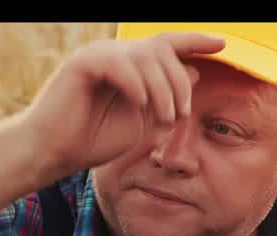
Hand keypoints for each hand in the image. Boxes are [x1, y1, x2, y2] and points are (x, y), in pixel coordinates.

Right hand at [17, 32, 227, 183]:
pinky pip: (121, 63)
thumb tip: (194, 70)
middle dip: (179, 82)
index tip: (222, 44)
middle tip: (181, 115)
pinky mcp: (82, 63)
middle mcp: (115, 54)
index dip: (195, 41)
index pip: (166, 45)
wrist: (54, 154)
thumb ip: (166, 97)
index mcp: (129, 65)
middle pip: (162, 49)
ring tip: (164, 118)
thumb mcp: (142, 120)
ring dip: (163, 89)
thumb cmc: (94, 139)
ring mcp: (97, 55)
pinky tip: (139, 104)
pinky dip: (137, 85)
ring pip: (145, 56)